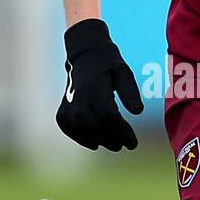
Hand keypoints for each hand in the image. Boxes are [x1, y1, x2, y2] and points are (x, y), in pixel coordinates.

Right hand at [55, 18, 143, 150]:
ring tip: (114, 143)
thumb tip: (137, 111)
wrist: (84, 55)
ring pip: (83, 131)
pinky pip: (71, 130)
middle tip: (125, 144)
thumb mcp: (123, 72)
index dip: (122, 132)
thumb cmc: (107, 64)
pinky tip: (95, 142)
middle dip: (113, 139)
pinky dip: (83, 139)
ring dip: (100, 140)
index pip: (109, 116)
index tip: (133, 142)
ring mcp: (68, 106)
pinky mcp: (62, 112)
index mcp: (94, 88)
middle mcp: (78, 98)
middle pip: (96, 127)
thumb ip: (130, 91)